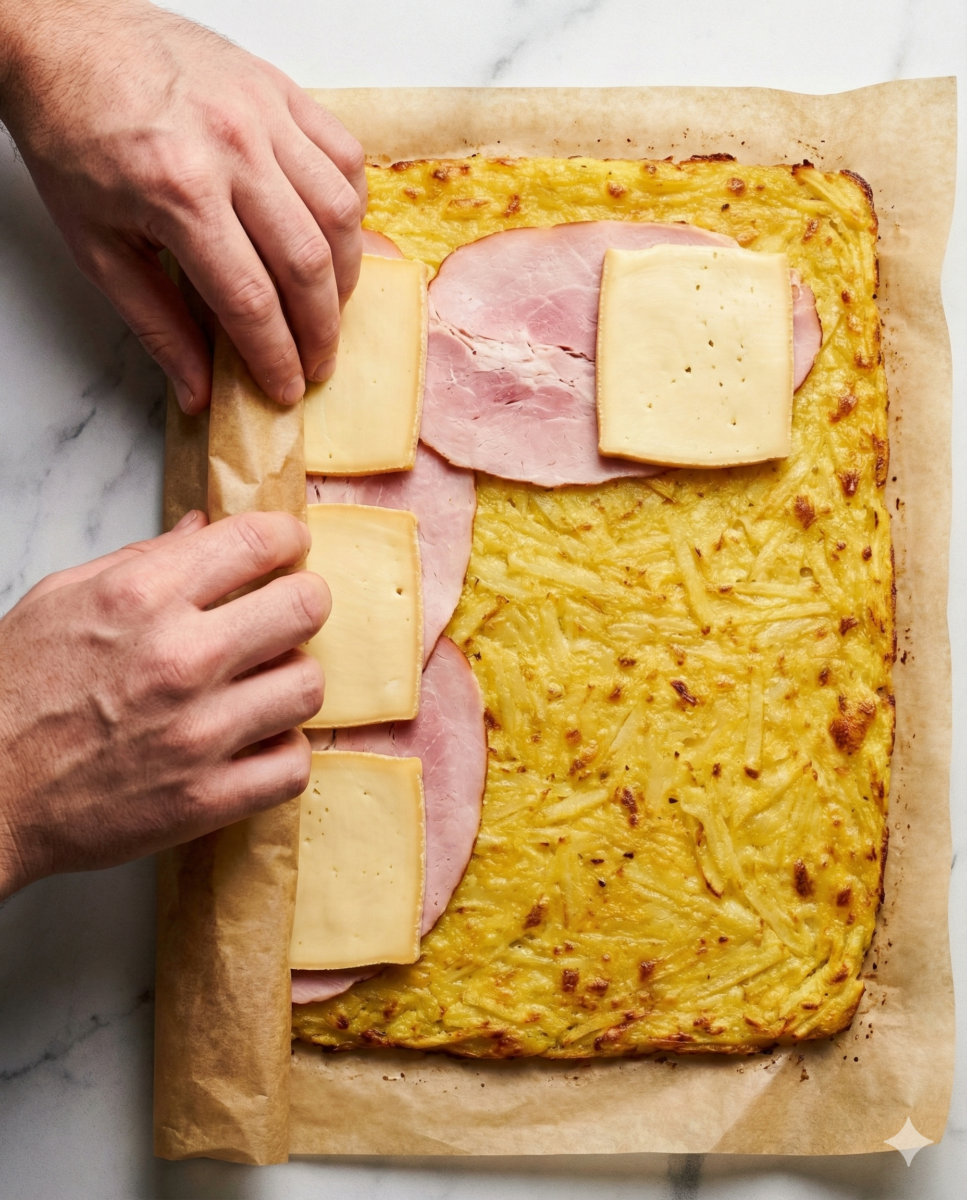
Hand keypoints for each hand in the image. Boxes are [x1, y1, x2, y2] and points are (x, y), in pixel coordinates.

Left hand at [0, 0, 365, 412]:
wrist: (62, 37)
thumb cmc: (72, 137)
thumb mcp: (97, 245)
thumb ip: (155, 324)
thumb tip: (198, 391)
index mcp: (179, 192)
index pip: (250, 300)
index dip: (276, 357)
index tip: (286, 389)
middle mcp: (231, 148)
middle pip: (307, 263)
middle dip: (320, 331)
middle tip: (318, 363)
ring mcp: (262, 112)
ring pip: (340, 213)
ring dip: (345, 274)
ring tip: (329, 307)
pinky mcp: (279, 88)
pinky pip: (344, 155)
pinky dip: (350, 206)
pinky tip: (332, 236)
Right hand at [0, 509, 329, 900]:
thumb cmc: (13, 691)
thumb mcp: (61, 597)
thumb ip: (142, 559)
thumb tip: (203, 528)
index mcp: (141, 598)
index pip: (258, 541)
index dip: (287, 538)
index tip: (290, 548)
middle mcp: (179, 659)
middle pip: (306, 608)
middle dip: (303, 602)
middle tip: (288, 614)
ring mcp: (198, 733)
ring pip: (309, 686)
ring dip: (292, 681)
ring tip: (264, 684)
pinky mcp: (206, 799)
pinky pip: (294, 765)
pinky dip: (282, 752)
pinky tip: (256, 742)